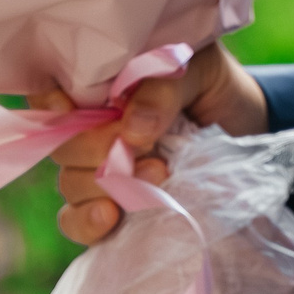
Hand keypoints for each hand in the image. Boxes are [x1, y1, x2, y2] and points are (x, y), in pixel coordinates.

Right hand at [39, 42, 269, 244]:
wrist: (245, 125)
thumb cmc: (210, 85)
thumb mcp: (194, 70)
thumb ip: (162, 89)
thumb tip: (132, 132)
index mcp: (98, 88)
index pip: (50, 94)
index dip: (49, 102)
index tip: (69, 107)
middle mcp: (89, 130)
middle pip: (64, 147)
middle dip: (100, 150)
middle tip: (148, 149)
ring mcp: (99, 173)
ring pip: (72, 184)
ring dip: (106, 187)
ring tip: (157, 177)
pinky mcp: (114, 209)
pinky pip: (77, 222)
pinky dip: (87, 223)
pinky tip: (110, 218)